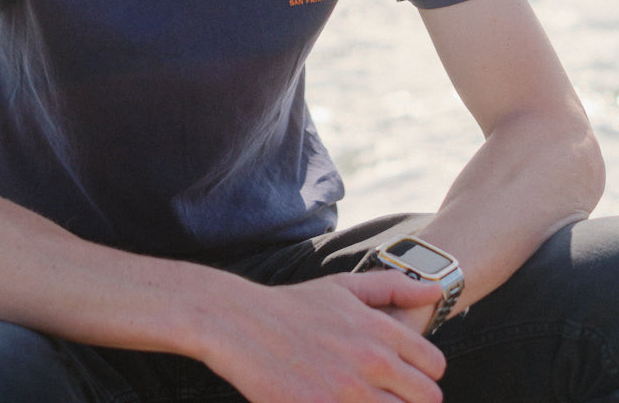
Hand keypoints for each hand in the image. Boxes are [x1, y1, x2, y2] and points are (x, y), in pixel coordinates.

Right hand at [200, 270, 445, 402]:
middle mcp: (372, 362)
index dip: (423, 372)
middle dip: (412, 399)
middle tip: (386, 394)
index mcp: (379, 330)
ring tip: (362, 398)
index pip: (433, 365)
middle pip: (427, 398)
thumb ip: (393, 286)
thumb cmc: (294, 306)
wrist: (242, 325)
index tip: (405, 376)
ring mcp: (349, 393)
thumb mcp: (343, 287)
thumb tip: (436, 291)